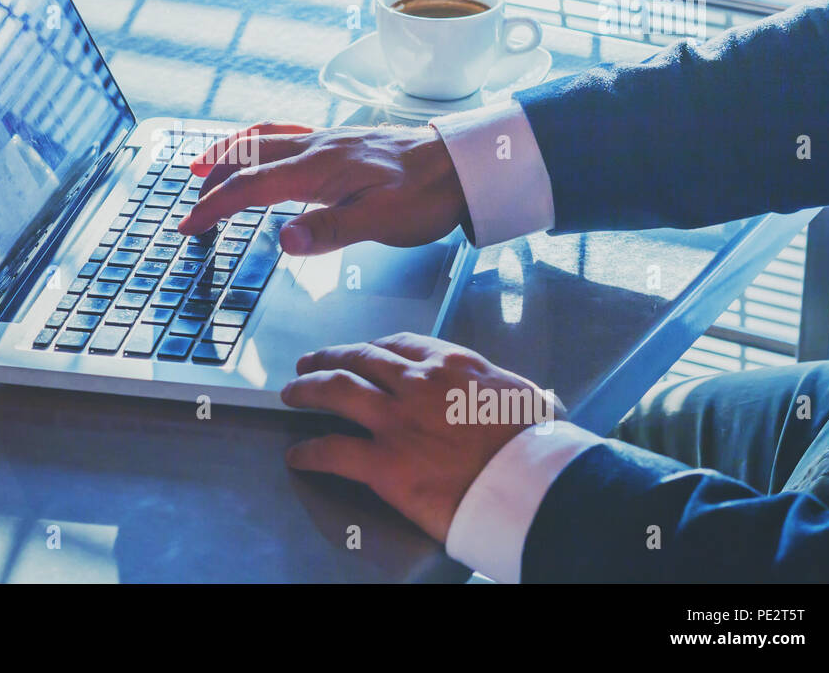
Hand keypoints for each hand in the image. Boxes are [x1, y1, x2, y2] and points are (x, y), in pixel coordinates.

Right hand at [177, 121, 468, 254]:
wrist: (462, 164)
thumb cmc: (426, 195)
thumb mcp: (381, 221)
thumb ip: (330, 230)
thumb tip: (283, 239)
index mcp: (318, 169)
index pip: (250, 187)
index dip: (214, 207)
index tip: (189, 225)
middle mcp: (315, 147)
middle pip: (247, 159)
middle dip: (212, 182)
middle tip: (190, 206)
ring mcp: (327, 139)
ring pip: (262, 139)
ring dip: (228, 152)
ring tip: (204, 165)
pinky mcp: (340, 139)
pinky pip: (285, 132)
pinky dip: (258, 141)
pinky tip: (260, 149)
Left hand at [281, 332, 561, 542]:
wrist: (534, 485)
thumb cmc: (538, 445)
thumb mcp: (521, 395)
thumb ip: (492, 388)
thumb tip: (497, 395)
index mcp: (452, 364)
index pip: (399, 344)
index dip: (372, 346)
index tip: (362, 351)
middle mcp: (417, 383)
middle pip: (359, 358)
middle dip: (329, 357)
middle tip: (309, 361)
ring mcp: (396, 421)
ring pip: (335, 390)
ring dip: (307, 389)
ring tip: (290, 392)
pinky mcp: (384, 463)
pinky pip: (333, 451)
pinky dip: (309, 452)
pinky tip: (297, 455)